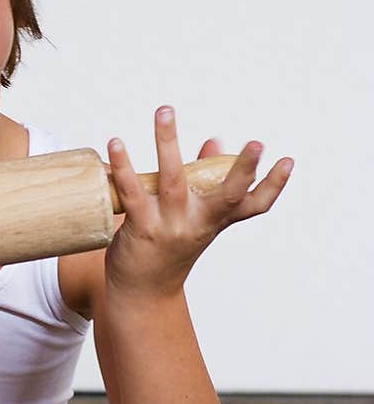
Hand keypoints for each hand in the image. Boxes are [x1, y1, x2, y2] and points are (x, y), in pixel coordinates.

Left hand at [103, 107, 293, 299]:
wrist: (142, 292)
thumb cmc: (167, 247)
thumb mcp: (192, 216)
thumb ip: (203, 178)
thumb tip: (216, 141)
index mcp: (215, 221)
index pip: (254, 205)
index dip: (274, 185)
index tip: (288, 161)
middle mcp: (199, 223)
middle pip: (227, 195)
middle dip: (244, 169)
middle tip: (258, 143)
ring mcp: (171, 225)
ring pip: (172, 179)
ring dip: (168, 142)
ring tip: (165, 111)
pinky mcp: (142, 227)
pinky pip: (133, 192)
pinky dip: (123, 166)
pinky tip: (116, 143)